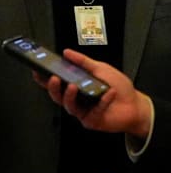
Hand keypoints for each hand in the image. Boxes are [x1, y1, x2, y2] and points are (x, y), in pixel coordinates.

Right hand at [33, 48, 151, 138]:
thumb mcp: (100, 68)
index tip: (37, 71)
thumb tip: (67, 52)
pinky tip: (108, 93)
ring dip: (69, 95)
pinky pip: (92, 111)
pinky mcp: (92, 120)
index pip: (55, 83)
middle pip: (57, 96)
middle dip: (52, 87)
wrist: (136, 105)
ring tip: (74, 86)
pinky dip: (101, 101)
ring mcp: (83, 111)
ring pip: (68, 105)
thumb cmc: (119, 87)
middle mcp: (76, 99)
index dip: (44, 78)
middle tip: (54, 78)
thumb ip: (83, 61)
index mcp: (75, 86)